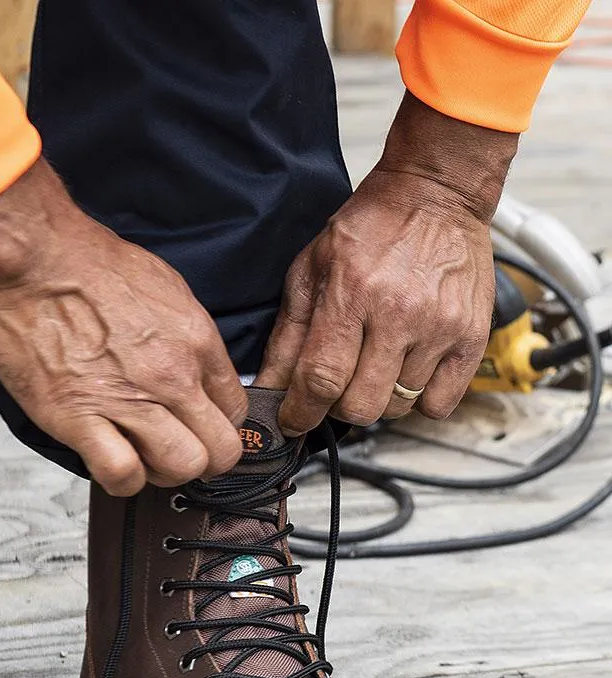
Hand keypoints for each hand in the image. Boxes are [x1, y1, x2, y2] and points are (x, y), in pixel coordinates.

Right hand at [0, 160, 245, 495]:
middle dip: (202, 460)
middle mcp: (171, 376)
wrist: (33, 258)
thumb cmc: (89, 264)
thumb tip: (196, 371)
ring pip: (179, 470)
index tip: (196, 424)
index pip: (236, 411)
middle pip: (219, 452)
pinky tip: (111, 461)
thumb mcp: (165, 287)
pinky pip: (121, 475)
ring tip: (142, 455)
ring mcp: (127, 401)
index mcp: (195, 342)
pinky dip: (122, 479)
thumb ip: (189, 336)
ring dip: (163, 472)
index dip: (216, 425)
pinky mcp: (78, 419)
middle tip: (176, 449)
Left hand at [256, 93, 517, 436]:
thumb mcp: (311, 270)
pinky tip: (408, 371)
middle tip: (338, 384)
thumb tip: (269, 387)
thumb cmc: (370, 229)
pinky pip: (439, 404)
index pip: (321, 379)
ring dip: (378, 398)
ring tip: (376, 365)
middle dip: (338, 406)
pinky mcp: (472, 336)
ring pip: (397, 408)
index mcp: (352, 294)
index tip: (293, 421)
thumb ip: (288, 334)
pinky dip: (419, 400)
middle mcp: (399, 314)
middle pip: (360, 405)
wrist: (436, 193)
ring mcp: (440, 328)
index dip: (301, 412)